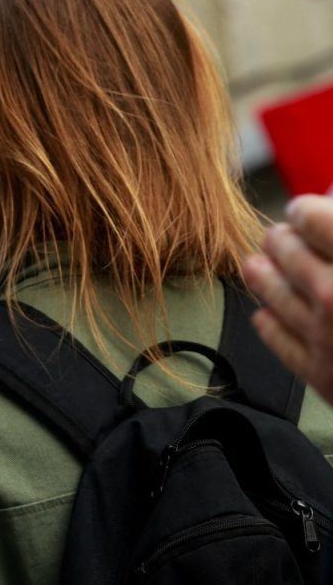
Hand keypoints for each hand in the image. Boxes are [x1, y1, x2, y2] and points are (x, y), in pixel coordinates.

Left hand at [244, 195, 332, 403]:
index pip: (308, 215)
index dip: (307, 210)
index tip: (307, 211)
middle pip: (283, 247)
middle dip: (284, 238)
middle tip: (284, 235)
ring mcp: (323, 336)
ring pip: (269, 287)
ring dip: (265, 272)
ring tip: (261, 263)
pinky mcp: (320, 373)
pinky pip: (274, 335)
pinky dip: (269, 319)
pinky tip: (268, 312)